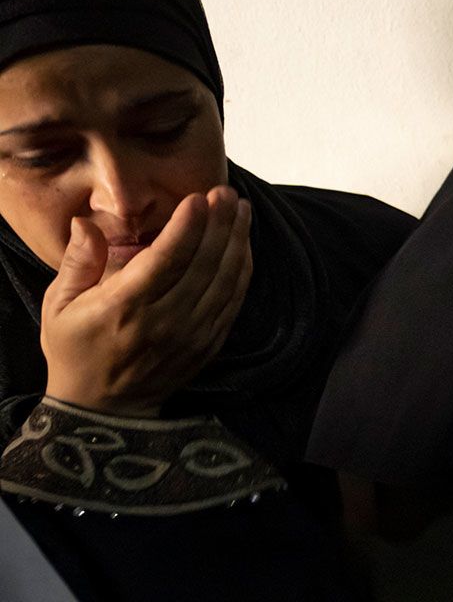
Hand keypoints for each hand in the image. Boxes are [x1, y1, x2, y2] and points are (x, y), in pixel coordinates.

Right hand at [39, 185, 254, 414]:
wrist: (104, 408)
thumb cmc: (75, 349)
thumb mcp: (60, 305)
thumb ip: (78, 262)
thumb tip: (86, 222)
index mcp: (125, 308)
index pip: (166, 260)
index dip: (187, 227)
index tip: (199, 198)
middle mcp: (165, 322)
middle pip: (203, 265)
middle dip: (219, 225)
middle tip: (226, 192)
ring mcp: (192, 336)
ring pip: (225, 281)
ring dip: (237, 242)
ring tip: (241, 211)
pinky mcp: (209, 345)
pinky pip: (233, 302)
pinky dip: (242, 271)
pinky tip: (243, 246)